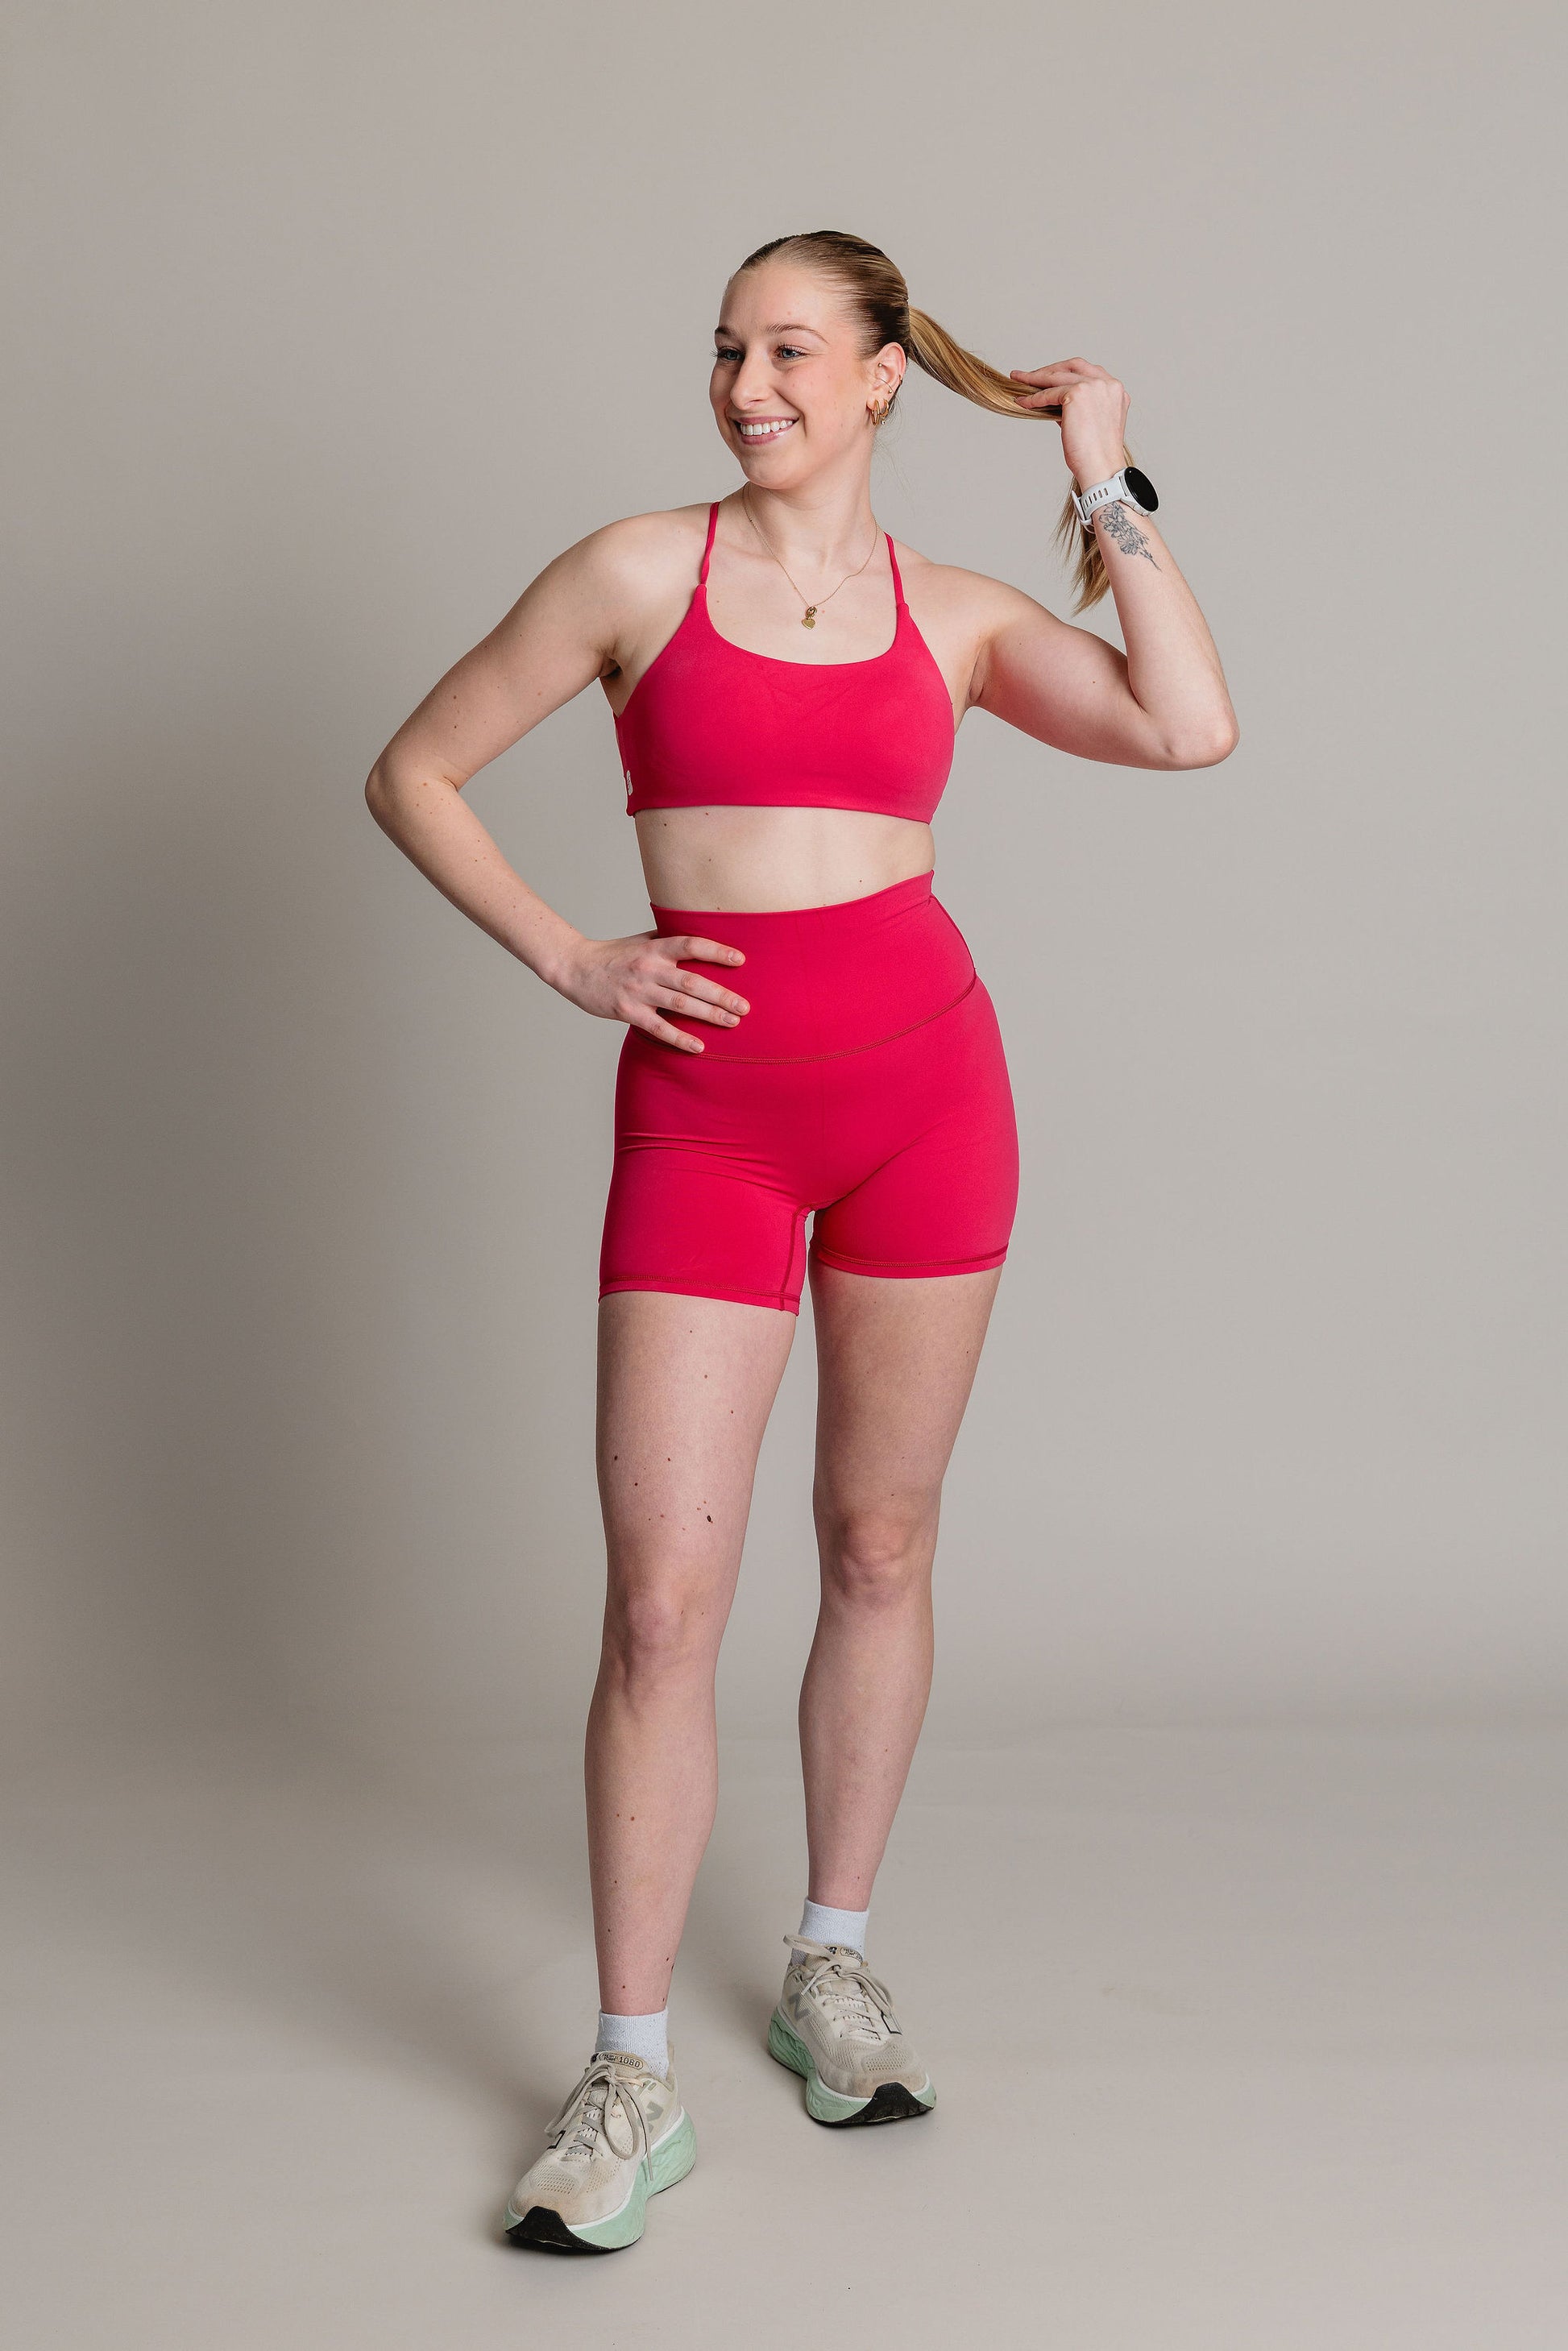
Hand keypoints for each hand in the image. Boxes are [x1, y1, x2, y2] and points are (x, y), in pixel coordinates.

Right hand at [554, 929, 749, 1052]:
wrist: (576, 968)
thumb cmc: (614, 954)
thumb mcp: (641, 940)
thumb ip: (668, 939)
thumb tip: (701, 936)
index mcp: (655, 948)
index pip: (691, 945)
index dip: (717, 951)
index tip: (741, 960)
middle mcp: (649, 968)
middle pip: (692, 981)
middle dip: (721, 995)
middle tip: (745, 1007)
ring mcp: (638, 990)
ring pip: (680, 1004)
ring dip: (708, 1014)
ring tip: (732, 1022)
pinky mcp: (628, 1011)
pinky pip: (659, 1027)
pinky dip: (680, 1038)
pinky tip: (699, 1046)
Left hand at [1007, 358, 1129, 488]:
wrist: (1100, 468)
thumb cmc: (1095, 454)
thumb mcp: (1091, 422)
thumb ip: (1078, 407)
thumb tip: (1054, 402)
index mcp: (1115, 390)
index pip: (1088, 371)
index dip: (1066, 371)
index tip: (1050, 376)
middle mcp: (1107, 384)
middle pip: (1073, 365)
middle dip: (1049, 369)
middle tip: (1030, 374)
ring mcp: (1093, 386)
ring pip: (1058, 375)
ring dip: (1035, 377)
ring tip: (1019, 379)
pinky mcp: (1077, 393)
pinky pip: (1049, 392)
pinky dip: (1034, 397)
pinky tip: (1023, 401)